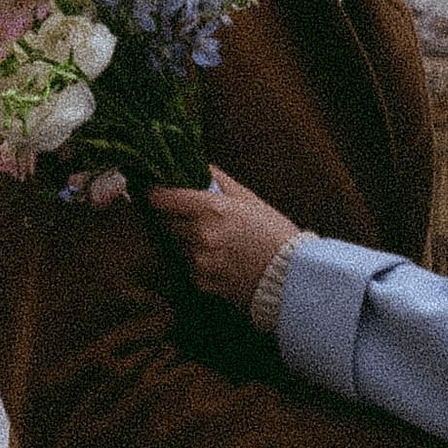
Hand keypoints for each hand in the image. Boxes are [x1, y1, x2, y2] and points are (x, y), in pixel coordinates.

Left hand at [147, 167, 300, 309]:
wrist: (291, 277)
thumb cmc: (275, 234)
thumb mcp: (250, 200)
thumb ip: (220, 182)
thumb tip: (200, 166)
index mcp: (211, 208)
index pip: (164, 199)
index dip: (157, 195)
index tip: (155, 193)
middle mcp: (200, 234)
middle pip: (167, 223)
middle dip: (176, 219)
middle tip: (194, 219)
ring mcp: (199, 260)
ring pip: (179, 246)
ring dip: (188, 242)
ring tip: (216, 242)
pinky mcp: (201, 282)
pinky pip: (190, 267)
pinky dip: (199, 263)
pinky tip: (221, 261)